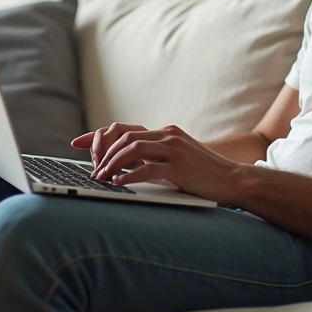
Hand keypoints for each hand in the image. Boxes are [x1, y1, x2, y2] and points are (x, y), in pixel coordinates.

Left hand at [75, 123, 247, 204]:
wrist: (234, 179)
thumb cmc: (205, 174)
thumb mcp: (177, 158)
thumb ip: (154, 156)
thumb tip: (122, 164)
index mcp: (165, 132)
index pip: (124, 128)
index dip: (97, 135)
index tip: (76, 143)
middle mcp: (168, 136)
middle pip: (124, 137)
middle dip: (102, 152)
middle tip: (91, 169)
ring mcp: (174, 150)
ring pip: (132, 149)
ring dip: (112, 164)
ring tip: (100, 177)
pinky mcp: (180, 167)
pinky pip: (147, 168)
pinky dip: (129, 175)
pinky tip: (118, 183)